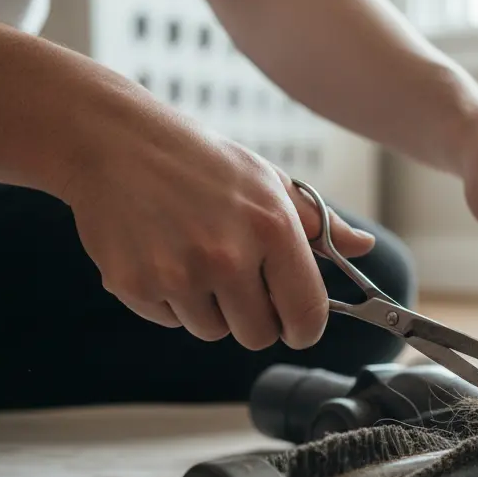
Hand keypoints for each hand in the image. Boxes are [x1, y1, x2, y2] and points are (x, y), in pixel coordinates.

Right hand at [63, 121, 373, 349]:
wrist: (114, 141)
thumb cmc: (200, 161)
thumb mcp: (268, 181)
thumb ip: (319, 223)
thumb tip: (363, 247)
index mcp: (272, 228)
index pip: (306, 313)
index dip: (305, 328)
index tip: (298, 326)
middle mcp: (227, 255)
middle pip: (258, 334)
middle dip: (254, 317)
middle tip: (237, 280)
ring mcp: (178, 273)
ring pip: (212, 331)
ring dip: (209, 307)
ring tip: (193, 256)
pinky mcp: (134, 285)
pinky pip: (170, 321)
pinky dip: (169, 300)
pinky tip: (162, 254)